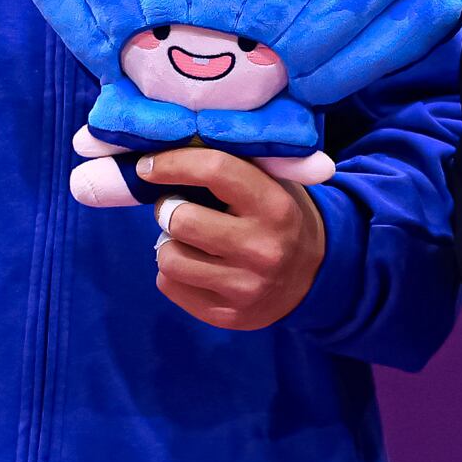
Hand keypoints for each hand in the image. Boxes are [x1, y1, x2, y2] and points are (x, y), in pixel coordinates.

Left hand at [139, 148, 329, 329]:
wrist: (312, 279)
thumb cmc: (279, 219)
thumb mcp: (273, 185)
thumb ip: (235, 167)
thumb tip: (173, 146)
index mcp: (276, 207)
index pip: (216, 171)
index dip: (173, 163)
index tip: (149, 165)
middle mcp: (263, 249)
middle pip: (181, 219)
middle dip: (168, 210)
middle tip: (177, 209)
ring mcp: (245, 287)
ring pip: (169, 257)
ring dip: (169, 244)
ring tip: (189, 241)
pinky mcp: (226, 315)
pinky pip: (168, 285)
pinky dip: (173, 272)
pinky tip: (197, 267)